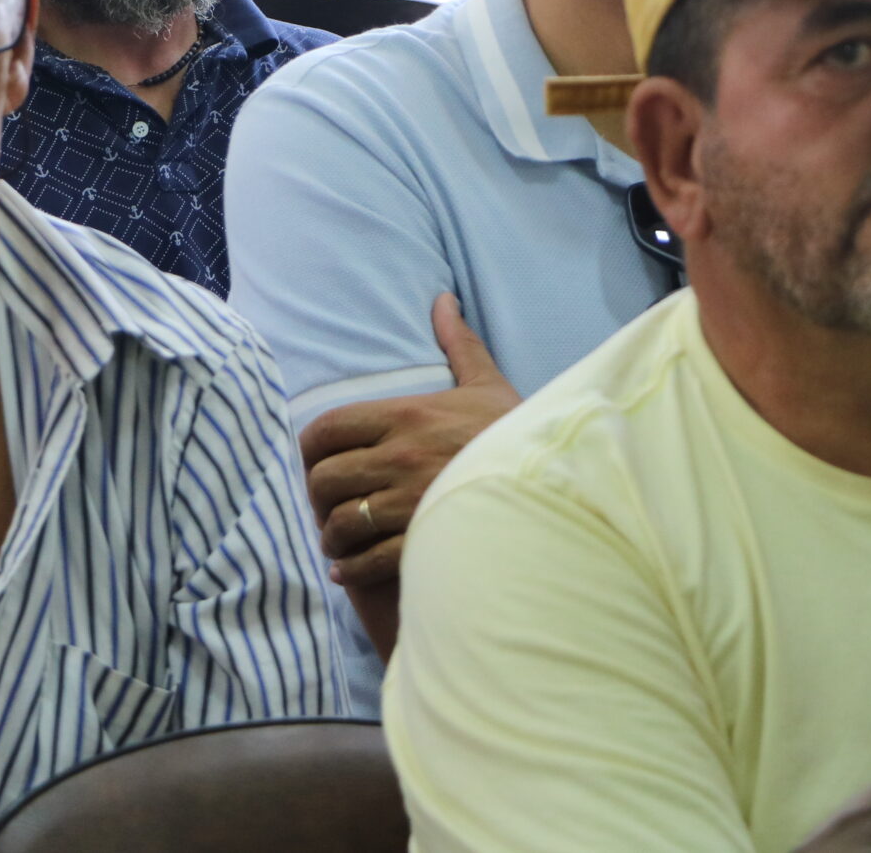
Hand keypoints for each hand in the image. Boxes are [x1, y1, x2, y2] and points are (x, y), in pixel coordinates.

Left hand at [300, 294, 521, 588]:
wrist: (559, 485)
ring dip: (332, 536)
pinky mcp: (421, 544)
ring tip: (338, 541)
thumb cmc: (517, 437)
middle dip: (318, 496)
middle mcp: (399, 457)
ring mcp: (408, 502)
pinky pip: (366, 561)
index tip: (319, 462)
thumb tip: (443, 300)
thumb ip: (458, 344)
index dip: (311, 450)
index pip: (327, 429)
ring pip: (340, 521)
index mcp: (406, 416)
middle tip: (328, 505)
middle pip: (324, 478)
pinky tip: (348, 569)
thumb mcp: (487, 385)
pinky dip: (349, 569)